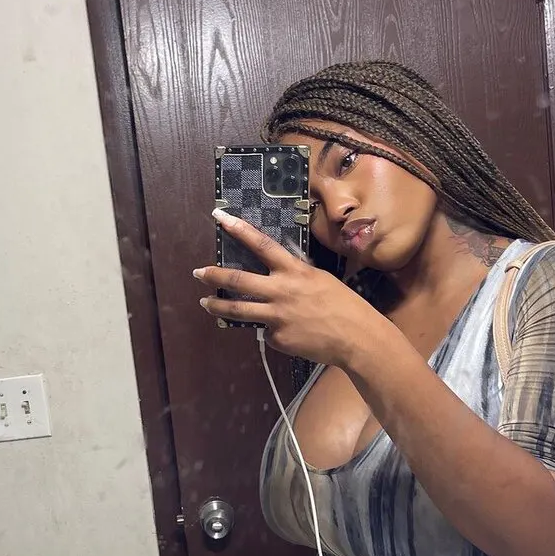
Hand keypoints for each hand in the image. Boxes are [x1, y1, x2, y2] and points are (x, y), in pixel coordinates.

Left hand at [194, 209, 381, 366]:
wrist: (356, 337)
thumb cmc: (342, 305)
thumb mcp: (319, 279)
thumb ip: (294, 275)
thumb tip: (274, 273)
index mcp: (294, 271)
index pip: (261, 244)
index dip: (238, 229)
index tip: (219, 217)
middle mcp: (281, 291)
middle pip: (239, 280)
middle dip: (214, 275)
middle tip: (198, 272)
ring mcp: (277, 316)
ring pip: (238, 309)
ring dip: (218, 305)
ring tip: (205, 302)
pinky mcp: (278, 338)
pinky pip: (266, 333)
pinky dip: (271, 331)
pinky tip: (288, 333)